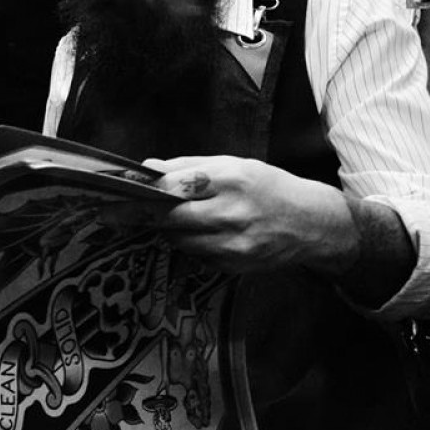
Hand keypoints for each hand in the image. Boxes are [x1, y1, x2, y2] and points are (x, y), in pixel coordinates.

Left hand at [138, 155, 358, 275]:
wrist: (311, 223)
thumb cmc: (268, 187)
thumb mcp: (234, 164)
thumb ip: (189, 166)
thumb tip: (148, 168)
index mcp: (231, 179)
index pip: (175, 186)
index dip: (144, 191)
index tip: (118, 193)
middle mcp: (232, 212)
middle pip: (171, 218)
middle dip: (143, 215)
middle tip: (119, 213)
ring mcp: (234, 243)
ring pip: (180, 240)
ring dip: (167, 230)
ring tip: (171, 219)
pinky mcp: (235, 265)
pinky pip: (197, 256)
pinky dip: (190, 244)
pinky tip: (201, 234)